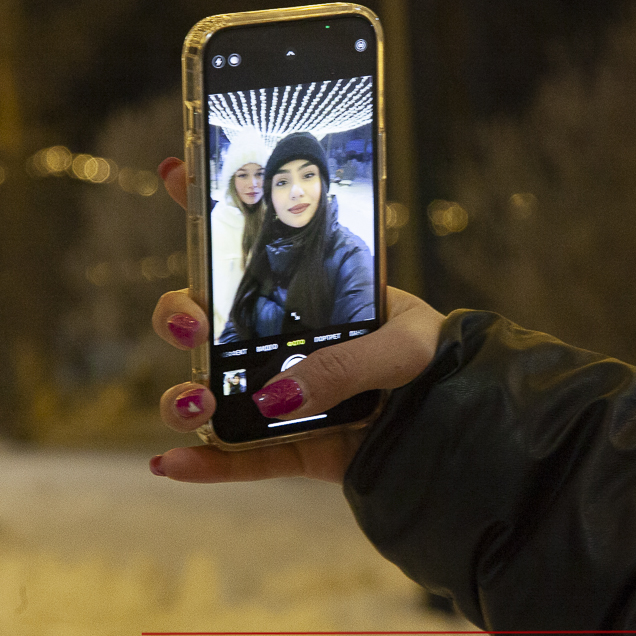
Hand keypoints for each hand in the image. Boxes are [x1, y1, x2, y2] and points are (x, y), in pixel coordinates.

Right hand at [149, 158, 443, 483]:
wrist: (464, 426)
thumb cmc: (439, 362)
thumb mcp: (406, 345)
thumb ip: (349, 363)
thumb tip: (275, 397)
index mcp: (304, 292)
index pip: (247, 241)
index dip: (206, 205)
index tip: (175, 172)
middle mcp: (276, 338)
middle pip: (199, 318)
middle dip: (177, 314)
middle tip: (193, 321)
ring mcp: (275, 392)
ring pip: (204, 391)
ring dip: (181, 396)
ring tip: (196, 403)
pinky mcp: (290, 445)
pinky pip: (239, 457)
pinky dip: (204, 464)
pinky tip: (170, 464)